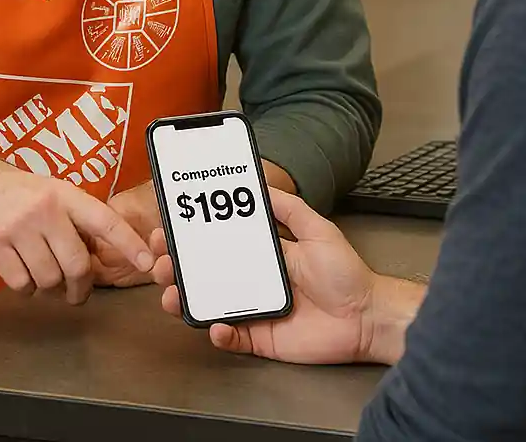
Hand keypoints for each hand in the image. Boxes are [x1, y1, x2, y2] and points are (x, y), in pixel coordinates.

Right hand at [0, 152, 153, 305]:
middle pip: (77, 264)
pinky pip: (22, 284)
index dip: (130, 243)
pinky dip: (27, 288)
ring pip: (49, 278)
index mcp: (67, 195)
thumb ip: (77, 219)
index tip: (148, 263)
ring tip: (45, 276)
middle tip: (78, 292)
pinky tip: (24, 274)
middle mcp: (46, 210)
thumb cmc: (20, 194)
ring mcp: (19, 228)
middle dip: (80, 286)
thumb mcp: (54, 193)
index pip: (106, 221)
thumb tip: (105, 256)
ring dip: (50, 287)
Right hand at [151, 188, 377, 363]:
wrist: (366, 317)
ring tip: (171, 293)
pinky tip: (214, 324)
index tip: (169, 229)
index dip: (191, 238)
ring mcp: (254, 310)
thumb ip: (288, 208)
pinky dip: (218, 332)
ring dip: (186, 298)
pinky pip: (231, 338)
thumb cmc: (346, 273)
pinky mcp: (261, 339)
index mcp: (262, 254)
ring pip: (209, 304)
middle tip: (159, 262)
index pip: (218, 243)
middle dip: (176, 267)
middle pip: (205, 273)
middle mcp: (253, 280)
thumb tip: (261, 185)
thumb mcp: (317, 229)